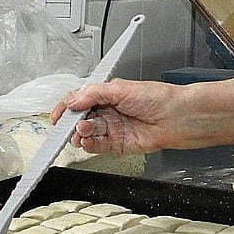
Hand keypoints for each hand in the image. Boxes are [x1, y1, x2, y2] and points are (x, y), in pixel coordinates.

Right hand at [51, 77, 233, 154]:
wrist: (176, 117)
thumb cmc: (157, 97)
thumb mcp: (120, 88)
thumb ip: (93, 94)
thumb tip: (73, 100)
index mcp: (107, 94)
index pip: (79, 100)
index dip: (66, 107)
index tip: (57, 115)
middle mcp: (108, 111)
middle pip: (80, 118)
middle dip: (71, 122)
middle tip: (67, 125)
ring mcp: (112, 128)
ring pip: (87, 133)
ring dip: (80, 133)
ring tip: (83, 130)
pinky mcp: (117, 145)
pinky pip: (98, 146)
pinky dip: (90, 145)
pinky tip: (88, 141)